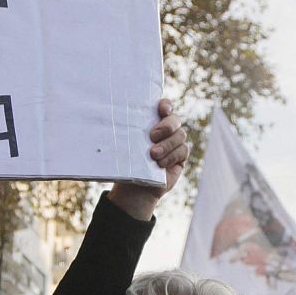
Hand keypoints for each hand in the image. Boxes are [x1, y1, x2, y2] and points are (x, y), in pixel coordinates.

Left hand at [106, 98, 188, 219]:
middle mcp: (166, 131)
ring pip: (180, 135)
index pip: (164, 107)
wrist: (134, 189)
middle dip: (166, 126)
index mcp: (152, 122)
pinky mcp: (180, 157)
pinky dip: (171, 156)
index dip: (166, 105)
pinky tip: (160, 164)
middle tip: (152, 136)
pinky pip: (182, 151)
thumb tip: (112, 119)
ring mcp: (175, 143)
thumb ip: (127, 133)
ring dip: (167, 144)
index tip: (162, 109)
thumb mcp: (125, 147)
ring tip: (153, 155)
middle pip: (175, 120)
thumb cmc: (127, 164)